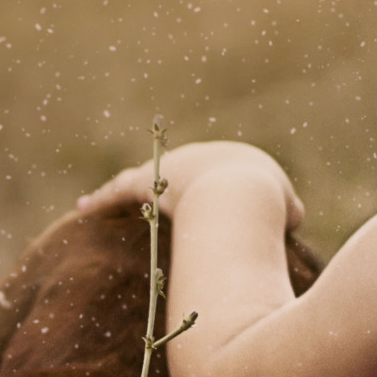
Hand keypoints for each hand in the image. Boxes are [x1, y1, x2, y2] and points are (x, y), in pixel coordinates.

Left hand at [77, 140, 303, 228]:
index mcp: (229, 162)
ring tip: (105, 201)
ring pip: (139, 181)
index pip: (211, 177)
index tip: (196, 202)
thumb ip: (288, 214)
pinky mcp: (145, 182)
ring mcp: (169, 169)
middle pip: (172, 174)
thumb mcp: (287, 212)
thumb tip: (294, 217)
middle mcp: (196, 158)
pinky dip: (99, 201)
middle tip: (151, 196)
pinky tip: (82, 209)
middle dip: (161, 184)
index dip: (202, 190)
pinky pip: (116, 193)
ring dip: (122, 191)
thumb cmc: (268, 206)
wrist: (244, 193)